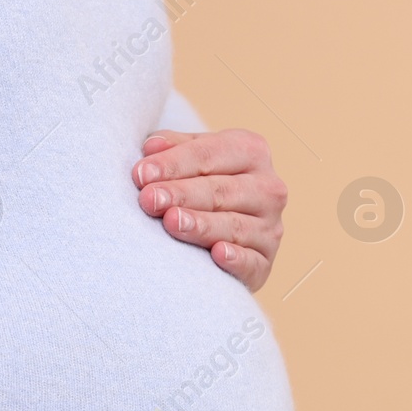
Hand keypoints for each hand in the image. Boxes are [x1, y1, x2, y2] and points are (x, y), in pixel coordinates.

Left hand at [134, 128, 287, 291]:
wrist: (229, 229)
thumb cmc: (204, 184)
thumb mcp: (192, 158)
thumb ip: (173, 149)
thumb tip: (151, 148)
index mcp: (251, 151)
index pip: (209, 153)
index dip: (174, 163)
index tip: (141, 174)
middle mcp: (267, 188)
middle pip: (220, 190)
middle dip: (182, 194)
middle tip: (149, 200)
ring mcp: (270, 227)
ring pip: (234, 225)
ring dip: (202, 225)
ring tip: (171, 222)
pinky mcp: (265, 262)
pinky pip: (253, 261)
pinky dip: (237, 258)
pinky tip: (217, 254)